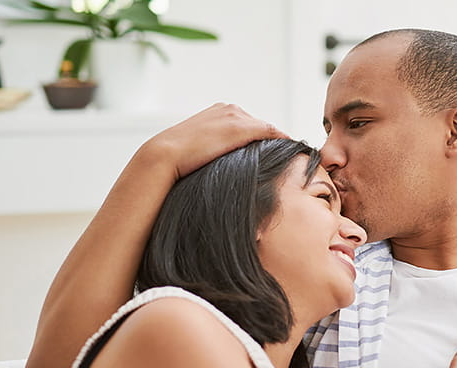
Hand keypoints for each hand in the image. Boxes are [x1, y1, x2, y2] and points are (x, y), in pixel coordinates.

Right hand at [139, 102, 288, 180]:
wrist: (164, 157)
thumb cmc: (178, 162)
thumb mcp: (199, 152)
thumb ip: (216, 152)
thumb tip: (224, 169)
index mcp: (218, 111)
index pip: (248, 125)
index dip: (261, 141)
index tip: (272, 155)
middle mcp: (229, 108)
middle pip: (260, 127)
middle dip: (271, 142)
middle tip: (286, 158)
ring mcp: (236, 115)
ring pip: (267, 130)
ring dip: (278, 143)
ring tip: (292, 157)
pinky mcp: (242, 127)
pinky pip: (272, 132)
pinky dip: (283, 141)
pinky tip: (292, 151)